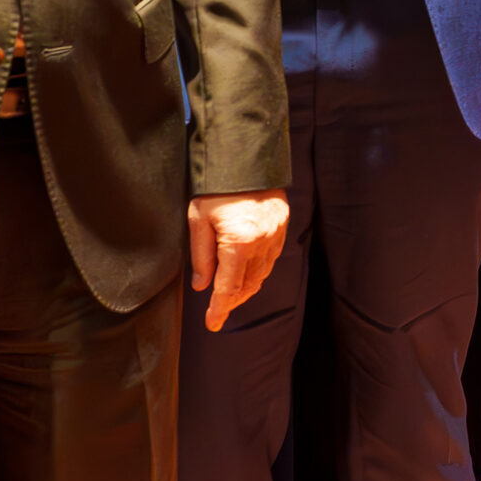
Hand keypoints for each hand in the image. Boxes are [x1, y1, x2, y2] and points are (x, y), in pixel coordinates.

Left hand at [187, 189, 288, 331]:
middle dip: (233, 301)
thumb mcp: (198, 220)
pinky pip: (271, 258)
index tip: (213, 323)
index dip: (220, 309)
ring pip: (262, 274)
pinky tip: (247, 272)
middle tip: (218, 311)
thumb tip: (202, 285)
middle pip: (248, 285)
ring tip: (231, 295)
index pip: (229, 288)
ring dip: (246, 288)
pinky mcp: (282, 225)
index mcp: (238, 243)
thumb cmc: (216, 186)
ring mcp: (275, 234)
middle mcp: (261, 242)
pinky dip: (259, 270)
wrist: (245, 157)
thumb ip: (201, 256)